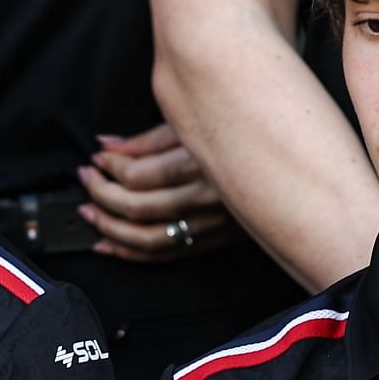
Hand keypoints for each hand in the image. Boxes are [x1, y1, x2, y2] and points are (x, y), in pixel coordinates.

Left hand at [77, 123, 234, 262]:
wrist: (292, 164)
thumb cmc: (244, 133)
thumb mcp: (196, 125)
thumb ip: (148, 139)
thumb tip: (108, 146)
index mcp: (205, 163)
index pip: (140, 176)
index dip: (110, 168)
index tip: (97, 158)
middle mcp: (210, 198)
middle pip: (140, 208)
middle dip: (102, 196)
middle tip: (86, 180)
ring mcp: (215, 224)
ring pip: (150, 239)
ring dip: (111, 228)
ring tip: (89, 213)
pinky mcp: (217, 239)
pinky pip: (168, 255)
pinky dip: (132, 253)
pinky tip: (109, 244)